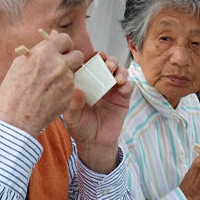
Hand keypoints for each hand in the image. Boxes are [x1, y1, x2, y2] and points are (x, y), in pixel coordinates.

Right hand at [0, 30, 82, 137]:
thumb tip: (50, 39)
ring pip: (73, 73)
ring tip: (49, 85)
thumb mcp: (20, 64)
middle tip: (63, 64)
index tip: (62, 49)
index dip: (64, 44)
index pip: (65, 39)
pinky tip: (50, 96)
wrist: (16, 118)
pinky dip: (63, 90)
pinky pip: (71, 88)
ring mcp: (66, 81)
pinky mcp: (70, 95)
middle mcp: (59, 64)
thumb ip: (38, 50)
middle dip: (72, 58)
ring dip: (65, 76)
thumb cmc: (13, 91)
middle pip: (78, 55)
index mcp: (45, 53)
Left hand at [64, 51, 132, 174]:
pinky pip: (128, 86)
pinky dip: (127, 83)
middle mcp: (100, 83)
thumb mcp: (72, 117)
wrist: (95, 143)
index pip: (89, 64)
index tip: (91, 56)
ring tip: (115, 75)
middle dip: (108, 60)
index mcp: (86, 83)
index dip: (91, 57)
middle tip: (106, 64)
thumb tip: (77, 91)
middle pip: (106, 64)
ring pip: (119, 71)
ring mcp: (112, 89)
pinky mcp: (123, 98)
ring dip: (119, 69)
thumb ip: (73, 105)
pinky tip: (122, 86)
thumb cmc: (81, 127)